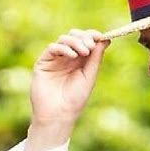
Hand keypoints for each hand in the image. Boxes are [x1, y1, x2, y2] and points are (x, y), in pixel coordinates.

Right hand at [24, 29, 110, 150]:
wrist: (58, 114)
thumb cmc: (75, 99)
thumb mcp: (89, 76)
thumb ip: (95, 59)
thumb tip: (106, 39)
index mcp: (81, 61)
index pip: (86, 41)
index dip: (93, 36)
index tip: (100, 36)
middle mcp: (68, 58)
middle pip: (75, 36)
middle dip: (84, 37)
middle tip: (90, 45)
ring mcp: (55, 59)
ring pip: (63, 39)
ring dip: (75, 42)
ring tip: (84, 52)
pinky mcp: (43, 62)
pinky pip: (52, 48)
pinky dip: (63, 48)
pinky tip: (72, 56)